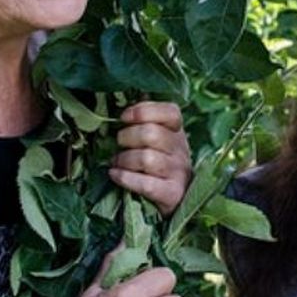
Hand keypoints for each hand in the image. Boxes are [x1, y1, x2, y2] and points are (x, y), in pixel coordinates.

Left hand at [110, 101, 191, 215]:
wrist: (177, 202)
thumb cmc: (160, 167)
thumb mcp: (159, 140)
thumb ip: (148, 120)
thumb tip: (132, 94)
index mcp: (177, 133)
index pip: (170, 112)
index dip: (144, 111)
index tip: (124, 117)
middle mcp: (181, 151)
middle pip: (152, 134)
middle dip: (127, 137)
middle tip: (119, 144)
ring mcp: (178, 173)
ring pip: (146, 158)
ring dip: (124, 160)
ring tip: (117, 162)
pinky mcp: (171, 194)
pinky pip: (146, 184)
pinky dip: (125, 178)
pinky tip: (115, 175)